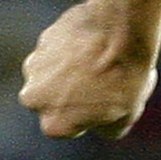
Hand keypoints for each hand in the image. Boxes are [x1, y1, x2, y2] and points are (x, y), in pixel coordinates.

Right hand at [19, 0, 157, 138]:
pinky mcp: (42, 40)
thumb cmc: (125, 78)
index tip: (105, 102)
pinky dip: (70, 50)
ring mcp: (35, 67)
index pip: (69, 126)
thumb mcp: (126, 115)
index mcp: (53, 125)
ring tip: (99, 61)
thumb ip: (107, 127)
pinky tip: (94, 43)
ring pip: (51, 75)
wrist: (121, 32)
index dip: (89, 115)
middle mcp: (34, 99)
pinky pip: (56, 51)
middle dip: (71, 93)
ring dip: (69, 71)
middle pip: (54, 100)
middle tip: (101, 81)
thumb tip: (100, 124)